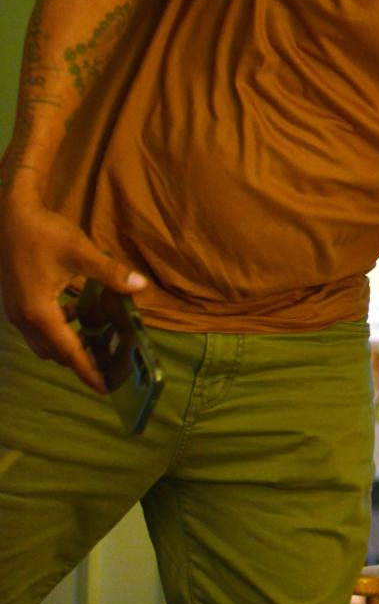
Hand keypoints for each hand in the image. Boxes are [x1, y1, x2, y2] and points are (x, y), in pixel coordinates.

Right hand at [0, 193, 146, 391]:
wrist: (8, 215)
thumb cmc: (43, 233)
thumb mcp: (81, 253)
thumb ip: (111, 274)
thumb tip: (140, 287)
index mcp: (38, 312)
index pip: (68, 351)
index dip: (88, 370)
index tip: (104, 388)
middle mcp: (23, 318)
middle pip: (54, 352)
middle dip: (81, 359)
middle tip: (109, 361)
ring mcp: (15, 311)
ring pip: (44, 342)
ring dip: (68, 344)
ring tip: (98, 338)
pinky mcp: (15, 301)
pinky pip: (37, 328)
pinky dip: (58, 329)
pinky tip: (76, 312)